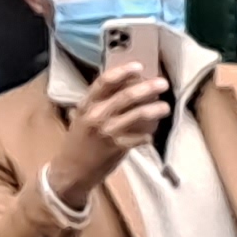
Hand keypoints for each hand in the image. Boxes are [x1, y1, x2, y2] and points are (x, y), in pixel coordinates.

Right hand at [49, 61, 168, 205]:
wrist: (71, 170)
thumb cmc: (80, 141)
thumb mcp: (85, 117)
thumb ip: (103, 103)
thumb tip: (130, 86)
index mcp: (86, 105)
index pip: (104, 82)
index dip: (122, 72)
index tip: (139, 66)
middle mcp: (96, 115)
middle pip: (126, 96)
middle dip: (148, 88)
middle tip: (163, 83)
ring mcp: (107, 132)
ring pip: (138, 115)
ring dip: (155, 109)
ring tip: (165, 107)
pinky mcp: (117, 148)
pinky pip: (141, 137)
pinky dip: (149, 135)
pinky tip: (151, 135)